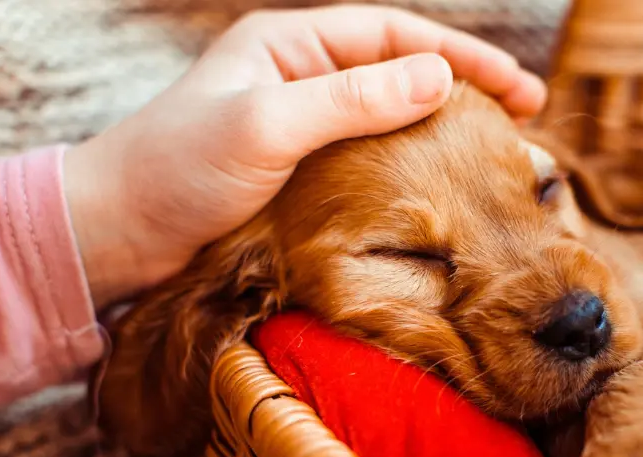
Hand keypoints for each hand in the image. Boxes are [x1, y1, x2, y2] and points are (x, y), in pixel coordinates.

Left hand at [63, 5, 546, 308]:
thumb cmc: (175, 172)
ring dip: (442, 127)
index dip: (459, 54)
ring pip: (389, 115)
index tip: (517, 88)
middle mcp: (299, 76)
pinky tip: (437, 186)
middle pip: (399, 70)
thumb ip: (350, 100)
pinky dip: (410, 165)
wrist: (116, 235)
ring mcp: (300, 125)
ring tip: (496, 149)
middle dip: (463, 86)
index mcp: (289, 44)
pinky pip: (369, 156)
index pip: (393, 35)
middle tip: (525, 116)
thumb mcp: (265, 127)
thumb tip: (439, 76)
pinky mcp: (298, 170)